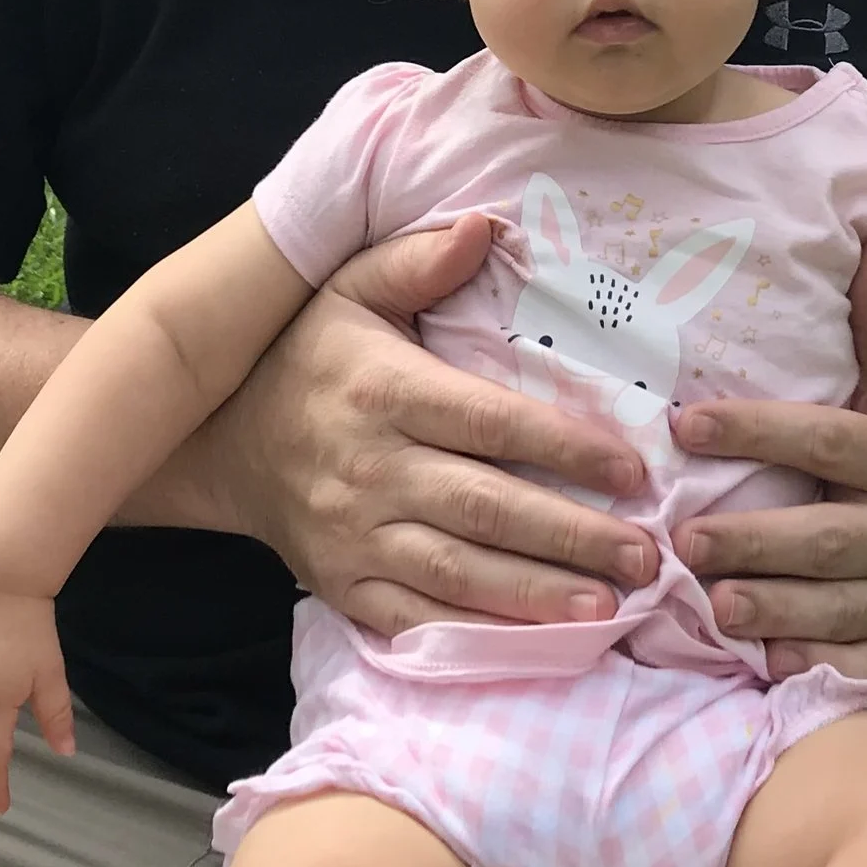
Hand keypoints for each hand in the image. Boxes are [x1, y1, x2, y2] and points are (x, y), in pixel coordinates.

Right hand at [183, 216, 657, 634]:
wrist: (218, 442)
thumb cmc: (304, 357)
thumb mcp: (347, 290)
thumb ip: (417, 262)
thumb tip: (485, 224)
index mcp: (383, 392)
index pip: (488, 423)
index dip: (563, 448)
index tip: (632, 470)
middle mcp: (369, 468)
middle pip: (484, 507)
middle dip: (571, 536)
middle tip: (648, 556)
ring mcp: (353, 536)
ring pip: (457, 573)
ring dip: (537, 595)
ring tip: (612, 608)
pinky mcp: (343, 586)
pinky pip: (416, 620)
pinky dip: (477, 635)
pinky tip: (538, 643)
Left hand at [670, 237, 866, 683]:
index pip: (827, 440)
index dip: (757, 431)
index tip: (684, 424)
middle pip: (827, 538)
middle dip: (755, 541)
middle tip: (683, 540)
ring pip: (834, 608)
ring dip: (770, 608)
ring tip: (708, 603)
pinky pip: (853, 666)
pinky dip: (811, 667)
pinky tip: (764, 666)